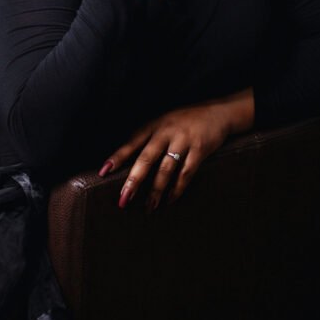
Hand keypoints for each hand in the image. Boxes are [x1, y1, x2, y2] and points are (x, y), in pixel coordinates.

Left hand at [98, 88, 254, 209]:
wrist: (216, 112)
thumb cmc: (184, 122)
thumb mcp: (163, 123)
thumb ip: (148, 139)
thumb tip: (127, 164)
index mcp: (154, 125)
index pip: (132, 142)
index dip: (118, 157)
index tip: (103, 171)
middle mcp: (166, 132)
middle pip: (146, 158)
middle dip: (134, 180)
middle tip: (124, 199)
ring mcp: (183, 140)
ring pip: (166, 169)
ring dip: (156, 190)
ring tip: (149, 207)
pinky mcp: (199, 149)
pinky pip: (186, 173)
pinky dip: (177, 189)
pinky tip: (170, 200)